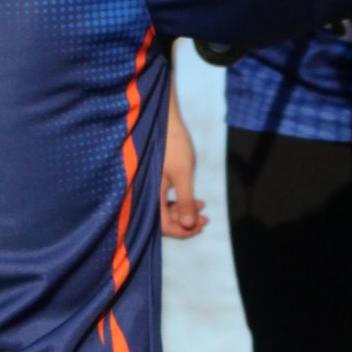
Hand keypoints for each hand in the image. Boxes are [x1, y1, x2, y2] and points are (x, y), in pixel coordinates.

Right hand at [160, 105, 207, 238]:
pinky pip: (165, 200)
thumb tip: (190, 226)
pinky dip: (180, 202)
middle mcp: (145, 194)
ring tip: (202, 206)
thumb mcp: (183, 174)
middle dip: (185, 222)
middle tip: (205, 219)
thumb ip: (185, 200)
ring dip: (184, 212)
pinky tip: (196, 199)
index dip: (182, 231)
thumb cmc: (173, 145)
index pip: (162, 226)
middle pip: (163, 221)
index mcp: (149, 195)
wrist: (163, 120)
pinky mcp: (154, 180)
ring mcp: (149, 187)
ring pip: (164, 210)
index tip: (201, 226)